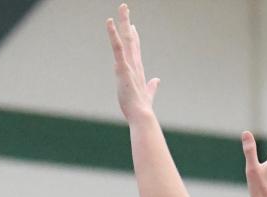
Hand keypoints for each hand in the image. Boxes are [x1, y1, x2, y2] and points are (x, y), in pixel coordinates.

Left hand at [106, 4, 159, 122]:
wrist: (142, 114)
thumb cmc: (141, 108)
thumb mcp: (147, 94)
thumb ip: (152, 87)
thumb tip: (157, 81)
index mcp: (137, 70)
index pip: (135, 49)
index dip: (134, 37)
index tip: (132, 26)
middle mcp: (134, 64)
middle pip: (131, 39)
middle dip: (127, 22)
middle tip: (124, 8)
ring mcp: (129, 64)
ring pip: (126, 38)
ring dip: (124, 21)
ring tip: (122, 7)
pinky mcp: (122, 67)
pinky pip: (117, 47)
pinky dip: (113, 33)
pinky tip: (109, 22)